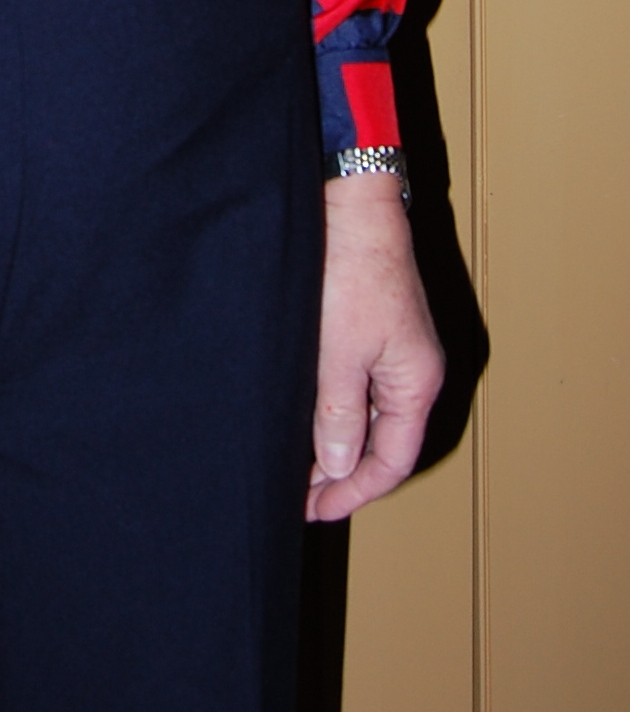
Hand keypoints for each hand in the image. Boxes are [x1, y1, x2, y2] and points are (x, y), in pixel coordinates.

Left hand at [305, 178, 444, 523]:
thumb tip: (340, 466)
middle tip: (299, 492)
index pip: (392, 460)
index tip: (316, 509)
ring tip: (295, 459)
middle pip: (382, 441)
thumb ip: (340, 415)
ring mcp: (393, 347)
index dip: (354, 491)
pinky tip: (303, 412)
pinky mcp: (370, 326)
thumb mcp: (339, 354)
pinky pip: (356, 383)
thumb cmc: (350, 271)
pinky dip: (332, 407)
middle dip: (343, 472)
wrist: (349, 203)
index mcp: (415, 382)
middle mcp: (411, 369)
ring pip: (366, 413)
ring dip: (334, 440)